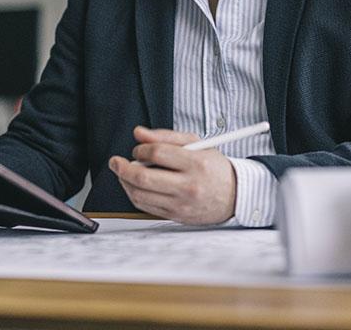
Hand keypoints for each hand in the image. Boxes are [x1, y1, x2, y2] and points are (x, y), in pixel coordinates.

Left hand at [108, 126, 236, 224]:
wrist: (234, 196)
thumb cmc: (213, 167)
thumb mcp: (196, 144)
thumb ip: (166, 136)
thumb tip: (139, 133)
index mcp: (195, 163)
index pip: (157, 153)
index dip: (140, 149)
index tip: (138, 149)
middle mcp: (188, 186)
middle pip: (144, 178)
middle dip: (122, 168)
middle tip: (116, 161)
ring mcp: (181, 204)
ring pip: (140, 195)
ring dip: (125, 182)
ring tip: (123, 173)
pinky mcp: (176, 216)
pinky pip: (146, 207)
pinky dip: (135, 195)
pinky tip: (134, 186)